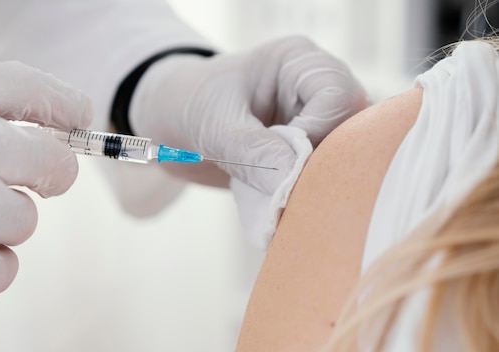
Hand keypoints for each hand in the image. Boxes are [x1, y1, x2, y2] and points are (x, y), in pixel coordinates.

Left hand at [130, 35, 366, 194]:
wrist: (168, 127)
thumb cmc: (187, 106)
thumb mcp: (213, 125)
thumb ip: (252, 151)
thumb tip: (292, 181)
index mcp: (295, 62)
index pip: (337, 94)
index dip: (317, 133)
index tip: (283, 160)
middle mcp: (312, 88)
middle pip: (352, 125)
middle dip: (323, 161)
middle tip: (288, 186)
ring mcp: (312, 119)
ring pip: (344, 153)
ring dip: (315, 180)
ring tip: (279, 193)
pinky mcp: (305, 149)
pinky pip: (324, 172)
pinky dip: (305, 191)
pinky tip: (280, 200)